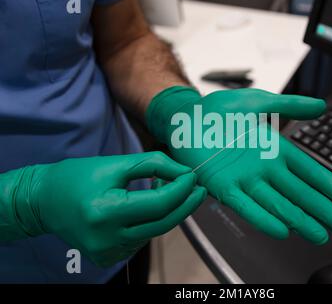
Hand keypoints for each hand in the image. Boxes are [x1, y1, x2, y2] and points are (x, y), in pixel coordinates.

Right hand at [0, 152, 205, 266]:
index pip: (159, 204)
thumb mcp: (114, 164)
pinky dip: (152, 222)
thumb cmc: (75, 177)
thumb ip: (153, 165)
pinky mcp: (107, 257)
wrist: (42, 201)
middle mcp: (107, 238)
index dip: (181, 190)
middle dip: (185, 205)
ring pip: (154, 232)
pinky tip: (150, 207)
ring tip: (169, 190)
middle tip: (199, 189)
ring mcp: (107, 252)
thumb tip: (183, 173)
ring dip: (168, 211)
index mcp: (106, 212)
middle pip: (162, 223)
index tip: (193, 176)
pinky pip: (141, 239)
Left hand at [146, 87, 331, 242]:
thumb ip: (290, 105)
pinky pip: (245, 205)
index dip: (331, 188)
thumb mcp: (260, 102)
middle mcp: (264, 169)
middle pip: (300, 194)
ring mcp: (245, 179)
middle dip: (325, 212)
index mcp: (275, 150)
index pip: (310, 173)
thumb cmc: (220, 110)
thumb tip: (321, 107)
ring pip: (278, 204)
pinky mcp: (223, 186)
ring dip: (300, 220)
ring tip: (320, 235)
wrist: (187, 116)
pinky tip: (281, 229)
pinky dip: (262, 217)